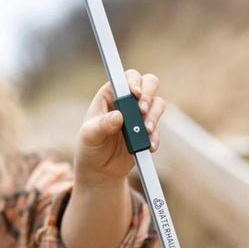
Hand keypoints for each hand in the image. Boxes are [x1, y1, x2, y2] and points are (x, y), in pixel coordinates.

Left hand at [74, 70, 164, 186]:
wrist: (100, 168)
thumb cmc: (90, 146)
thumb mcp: (90, 136)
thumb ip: (102, 126)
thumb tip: (118, 116)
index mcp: (110, 95)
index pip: (126, 78)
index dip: (134, 81)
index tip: (135, 93)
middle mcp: (127, 101)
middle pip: (149, 83)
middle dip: (148, 95)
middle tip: (141, 111)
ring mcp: (139, 115)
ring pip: (157, 104)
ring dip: (154, 116)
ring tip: (145, 131)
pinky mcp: (148, 131)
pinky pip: (158, 129)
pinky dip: (155, 137)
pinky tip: (148, 147)